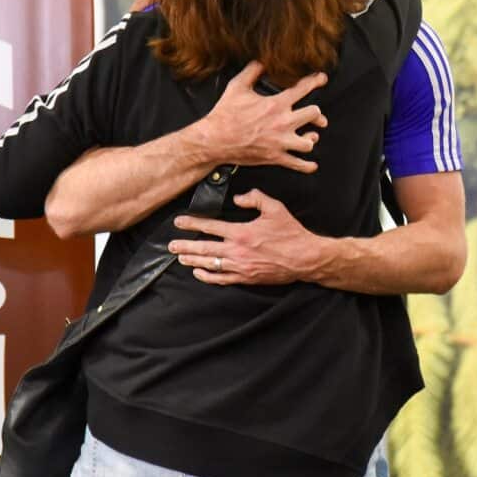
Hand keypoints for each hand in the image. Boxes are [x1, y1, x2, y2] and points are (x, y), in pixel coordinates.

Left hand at [169, 190, 327, 285]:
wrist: (305, 258)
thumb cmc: (291, 233)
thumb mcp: (275, 208)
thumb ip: (255, 198)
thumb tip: (238, 197)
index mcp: (242, 232)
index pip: (211, 227)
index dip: (193, 223)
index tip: (179, 222)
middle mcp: (237, 251)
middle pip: (204, 248)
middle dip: (185, 245)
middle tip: (171, 245)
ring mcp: (240, 266)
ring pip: (210, 264)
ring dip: (193, 260)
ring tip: (180, 257)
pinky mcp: (246, 278)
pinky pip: (222, 279)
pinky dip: (208, 276)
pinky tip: (198, 272)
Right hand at [194, 62, 328, 171]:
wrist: (214, 140)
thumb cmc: (224, 115)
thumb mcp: (237, 86)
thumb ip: (252, 71)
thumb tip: (261, 62)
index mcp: (275, 104)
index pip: (302, 89)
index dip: (315, 81)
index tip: (321, 79)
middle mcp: (282, 123)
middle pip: (314, 115)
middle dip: (317, 114)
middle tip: (316, 116)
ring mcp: (280, 142)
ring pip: (309, 142)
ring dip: (311, 138)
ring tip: (310, 136)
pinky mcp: (275, 157)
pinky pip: (298, 164)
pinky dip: (307, 166)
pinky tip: (311, 164)